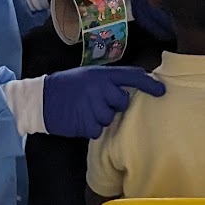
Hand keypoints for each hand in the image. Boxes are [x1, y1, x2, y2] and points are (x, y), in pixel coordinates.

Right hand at [43, 66, 164, 138]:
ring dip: (101, 117)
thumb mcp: (88, 75)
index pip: (132, 77)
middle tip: (97, 102)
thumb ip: (109, 80)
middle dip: (114, 104)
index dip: (149, 84)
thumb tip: (134, 84)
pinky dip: (91, 127)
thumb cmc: (67, 86)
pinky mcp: (86, 123)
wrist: (42, 99)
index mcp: (101, 74)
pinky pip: (99, 130)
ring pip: (110, 118)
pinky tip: (80, 119)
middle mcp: (100, 88)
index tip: (162, 91)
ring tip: (85, 110)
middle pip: (122, 102)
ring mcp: (93, 106)